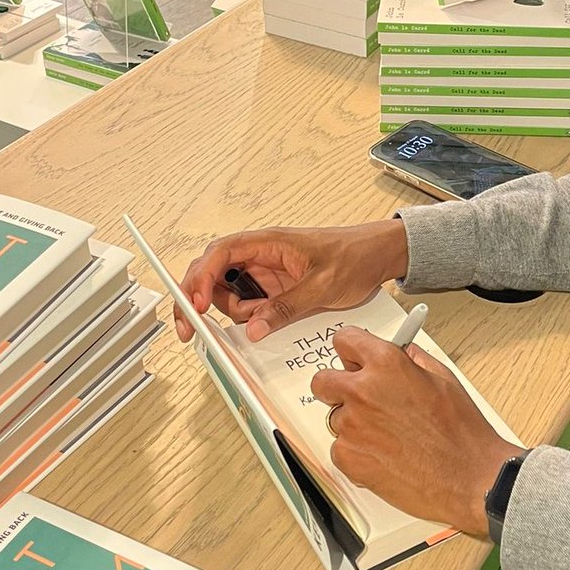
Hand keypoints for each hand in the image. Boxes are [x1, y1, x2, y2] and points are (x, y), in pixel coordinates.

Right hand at [174, 220, 409, 342]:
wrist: (378, 256)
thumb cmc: (354, 255)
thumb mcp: (322, 285)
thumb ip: (287, 307)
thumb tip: (255, 327)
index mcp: (268, 242)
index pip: (220, 254)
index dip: (200, 278)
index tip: (197, 305)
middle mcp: (260, 255)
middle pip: (213, 274)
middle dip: (199, 299)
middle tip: (191, 327)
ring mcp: (265, 273)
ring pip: (228, 293)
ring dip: (234, 313)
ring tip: (261, 319)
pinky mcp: (273, 288)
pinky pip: (249, 304)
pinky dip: (249, 317)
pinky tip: (265, 321)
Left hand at [310, 326, 522, 537]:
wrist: (468, 478)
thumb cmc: (461, 433)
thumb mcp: (443, 379)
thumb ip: (413, 360)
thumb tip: (402, 352)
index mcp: (386, 364)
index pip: (345, 340)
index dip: (351, 351)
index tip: (354, 359)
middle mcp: (362, 391)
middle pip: (322, 381)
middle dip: (338, 387)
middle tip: (361, 398)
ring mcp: (351, 426)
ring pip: (335, 418)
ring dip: (353, 423)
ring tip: (388, 435)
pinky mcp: (348, 458)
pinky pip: (339, 448)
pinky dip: (357, 452)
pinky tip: (385, 454)